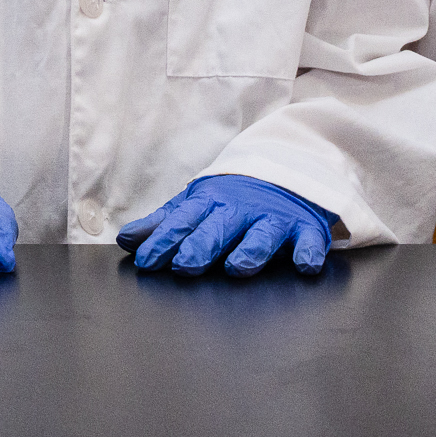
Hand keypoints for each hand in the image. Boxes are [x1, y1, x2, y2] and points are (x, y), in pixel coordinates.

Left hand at [118, 173, 334, 276]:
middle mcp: (242, 210)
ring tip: (236, 267)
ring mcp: (274, 218)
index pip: (183, 221)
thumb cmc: (235, 197)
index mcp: (212, 203)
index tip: (147, 260)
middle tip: (185, 266)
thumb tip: (126, 240)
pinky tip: (305, 265)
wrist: (288, 169)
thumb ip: (165, 223)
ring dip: (250, 250)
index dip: (164, 240)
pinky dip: (309, 252)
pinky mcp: (305, 228)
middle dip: (201, 245)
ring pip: (262, 234)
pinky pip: (309, 241)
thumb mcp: (198, 204)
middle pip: (219, 227)